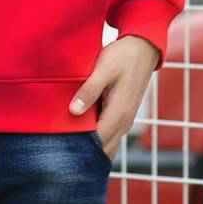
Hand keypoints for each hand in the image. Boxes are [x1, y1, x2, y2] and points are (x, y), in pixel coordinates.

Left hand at [68, 35, 159, 159]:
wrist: (143, 48)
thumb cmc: (123, 56)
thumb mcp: (104, 69)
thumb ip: (89, 90)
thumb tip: (74, 111)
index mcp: (119, 114)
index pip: (97, 143)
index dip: (79, 150)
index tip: (59, 152)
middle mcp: (124, 122)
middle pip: (102, 149)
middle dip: (83, 153)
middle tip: (59, 155)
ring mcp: (124, 120)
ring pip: (106, 144)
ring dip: (90, 147)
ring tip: (67, 147)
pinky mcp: (122, 115)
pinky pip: (109, 135)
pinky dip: (97, 139)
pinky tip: (80, 133)